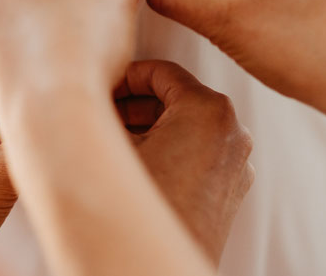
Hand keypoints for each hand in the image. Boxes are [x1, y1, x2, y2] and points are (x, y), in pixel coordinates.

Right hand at [116, 61, 253, 264]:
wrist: (159, 270)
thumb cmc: (141, 208)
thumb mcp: (115, 146)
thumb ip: (106, 108)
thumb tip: (88, 89)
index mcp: (209, 108)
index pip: (161, 70)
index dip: (124, 75)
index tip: (101, 87)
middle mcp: (232, 130)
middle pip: (175, 96)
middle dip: (134, 103)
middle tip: (101, 112)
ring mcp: (236, 160)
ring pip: (187, 124)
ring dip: (150, 125)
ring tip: (113, 138)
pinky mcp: (232, 187)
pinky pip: (199, 150)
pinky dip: (170, 147)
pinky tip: (136, 162)